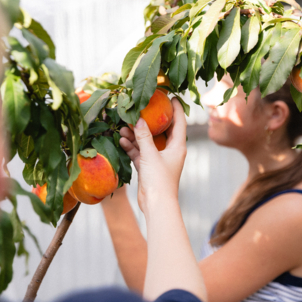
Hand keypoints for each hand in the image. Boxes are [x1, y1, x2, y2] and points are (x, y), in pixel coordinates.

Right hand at [119, 98, 186, 213]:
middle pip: (161, 130)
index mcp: (178, 146)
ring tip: (123, 126)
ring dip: (136, 135)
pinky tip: (121, 141)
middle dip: (150, 120)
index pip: (179, 122)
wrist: (156, 205)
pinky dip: (132, 147)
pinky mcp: (148, 167)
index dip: (176, 108)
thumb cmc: (159, 180)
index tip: (170, 96)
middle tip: (141, 107)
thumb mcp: (150, 155)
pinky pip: (140, 152)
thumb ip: (143, 137)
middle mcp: (170, 151)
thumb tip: (138, 120)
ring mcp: (159, 159)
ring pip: (147, 141)